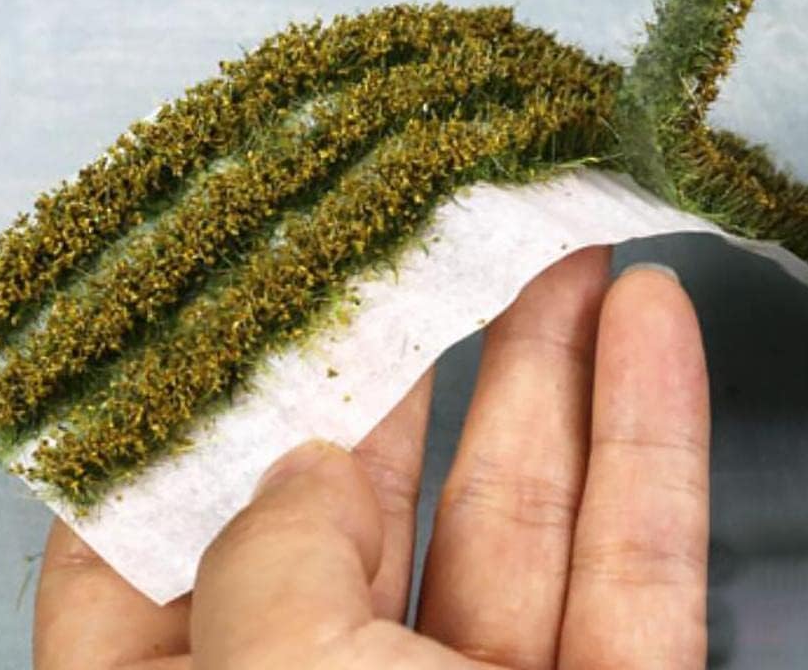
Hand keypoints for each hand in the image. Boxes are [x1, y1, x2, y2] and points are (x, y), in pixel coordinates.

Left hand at [34, 256, 709, 667]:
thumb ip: (259, 565)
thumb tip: (290, 458)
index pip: (153, 541)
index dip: (197, 412)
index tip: (253, 297)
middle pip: (360, 490)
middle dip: (422, 356)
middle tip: (449, 244)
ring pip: (514, 508)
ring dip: (556, 369)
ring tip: (573, 254)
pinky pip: (631, 563)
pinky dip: (648, 440)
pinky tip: (653, 335)